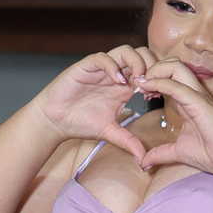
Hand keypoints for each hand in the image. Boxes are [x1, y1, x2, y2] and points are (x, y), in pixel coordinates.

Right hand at [35, 46, 153, 164]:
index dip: (156, 80)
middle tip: (149, 87)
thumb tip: (144, 161)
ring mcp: (102, 68)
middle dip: (151, 67)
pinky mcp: (86, 66)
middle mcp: (115, 74)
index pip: (148, 71)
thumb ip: (128, 142)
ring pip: (125, 51)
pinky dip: (113, 66)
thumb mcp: (110, 133)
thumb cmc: (81, 123)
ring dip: (136, 63)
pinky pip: (103, 57)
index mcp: (124, 86)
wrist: (56, 120)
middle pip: (141, 55)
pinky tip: (118, 81)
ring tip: (137, 81)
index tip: (155, 96)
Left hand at [137, 61, 212, 176]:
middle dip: (152, 70)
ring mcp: (198, 96)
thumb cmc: (211, 155)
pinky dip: (160, 83)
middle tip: (139, 87)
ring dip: (155, 72)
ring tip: (143, 86)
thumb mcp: (178, 152)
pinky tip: (147, 88)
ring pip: (175, 66)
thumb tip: (144, 162)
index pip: (169, 77)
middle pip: (172, 64)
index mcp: (188, 102)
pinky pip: (177, 86)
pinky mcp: (200, 103)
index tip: (140, 94)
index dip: (152, 80)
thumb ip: (160, 154)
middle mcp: (193, 94)